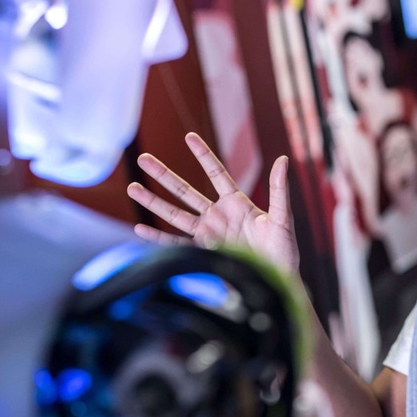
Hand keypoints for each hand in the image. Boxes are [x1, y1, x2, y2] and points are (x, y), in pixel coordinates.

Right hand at [127, 133, 299, 273]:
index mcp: (236, 203)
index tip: (189, 137)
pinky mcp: (204, 252)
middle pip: (185, 191)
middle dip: (163, 175)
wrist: (277, 280)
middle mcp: (217, 215)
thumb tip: (283, 160)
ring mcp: (208, 233)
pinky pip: (176, 244)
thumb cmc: (284, 250)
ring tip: (132, 188)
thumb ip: (279, 190)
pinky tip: (139, 229)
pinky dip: (157, 238)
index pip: (216, 173)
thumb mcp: (282, 218)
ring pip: (175, 214)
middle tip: (143, 158)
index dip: (203, 155)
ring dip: (153, 202)